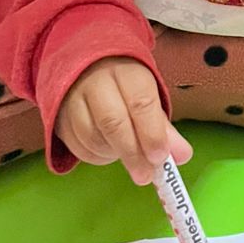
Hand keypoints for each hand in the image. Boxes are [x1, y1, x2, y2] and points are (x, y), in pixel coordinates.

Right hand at [55, 57, 191, 184]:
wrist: (86, 67)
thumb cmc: (125, 87)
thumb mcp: (149, 98)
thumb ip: (165, 129)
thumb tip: (183, 155)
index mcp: (127, 72)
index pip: (141, 103)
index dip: (151, 134)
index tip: (159, 158)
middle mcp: (97, 82)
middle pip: (113, 122)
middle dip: (132, 153)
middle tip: (145, 175)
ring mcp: (73, 98)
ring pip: (92, 136)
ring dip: (113, 155)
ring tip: (129, 158)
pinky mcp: (60, 116)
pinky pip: (76, 146)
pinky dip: (95, 157)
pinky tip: (109, 153)